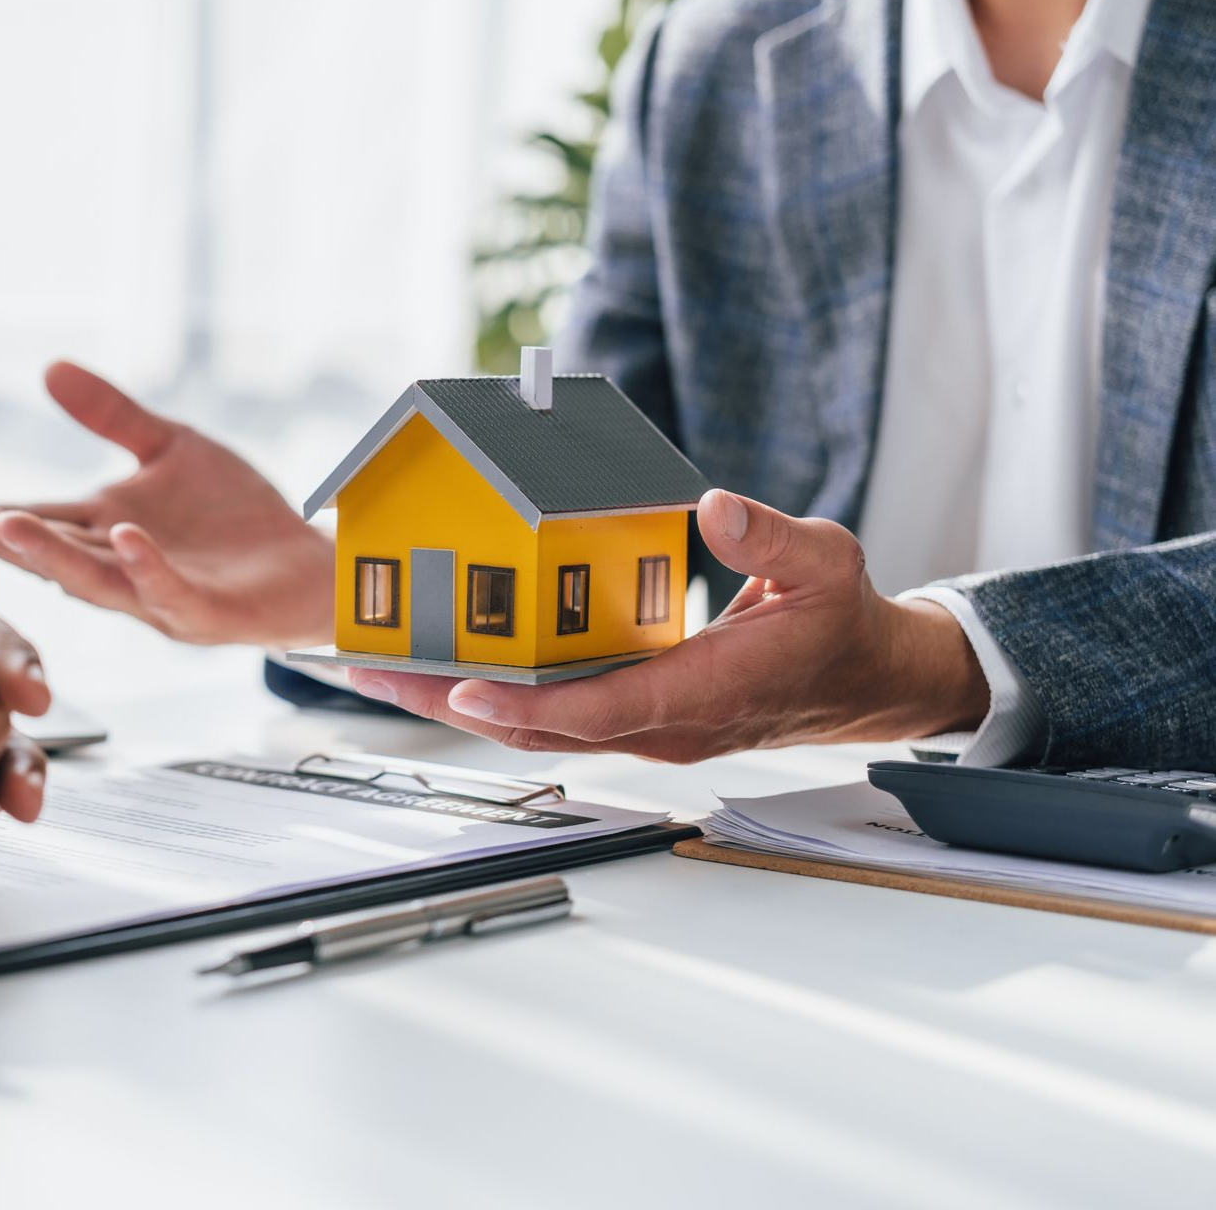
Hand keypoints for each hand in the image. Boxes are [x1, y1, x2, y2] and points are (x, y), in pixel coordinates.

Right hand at [0, 361, 334, 647]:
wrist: (307, 561)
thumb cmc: (236, 514)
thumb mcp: (171, 448)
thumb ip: (112, 415)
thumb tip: (49, 367)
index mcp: (107, 530)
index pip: (43, 522)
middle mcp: (122, 569)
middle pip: (56, 555)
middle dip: (8, 540)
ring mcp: (160, 595)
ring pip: (98, 580)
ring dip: (54, 556)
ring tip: (11, 527)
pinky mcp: (204, 611)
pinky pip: (168, 589)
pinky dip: (146, 564)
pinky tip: (126, 535)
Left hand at [346, 490, 991, 761]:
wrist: (865, 680)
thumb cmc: (841, 624)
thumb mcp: (826, 563)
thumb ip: (770, 538)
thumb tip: (714, 508)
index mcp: (703, 694)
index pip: (598, 709)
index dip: (525, 700)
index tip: (460, 683)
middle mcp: (662, 726)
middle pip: (539, 728)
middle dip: (449, 701)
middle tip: (371, 670)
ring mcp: (645, 728)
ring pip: (535, 728)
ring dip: (456, 701)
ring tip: (383, 667)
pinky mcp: (635, 717)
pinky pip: (552, 714)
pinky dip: (493, 693)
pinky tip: (447, 665)